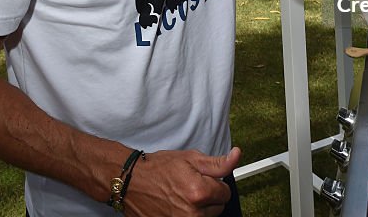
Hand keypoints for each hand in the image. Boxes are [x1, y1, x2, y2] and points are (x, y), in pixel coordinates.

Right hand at [123, 147, 240, 216]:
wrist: (131, 181)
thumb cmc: (158, 168)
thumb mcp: (190, 158)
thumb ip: (217, 163)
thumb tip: (236, 156)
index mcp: (200, 192)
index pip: (225, 193)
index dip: (215, 183)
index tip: (203, 179)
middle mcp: (193, 213)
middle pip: (217, 208)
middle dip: (208, 197)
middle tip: (190, 186)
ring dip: (198, 209)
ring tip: (182, 196)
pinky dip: (187, 214)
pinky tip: (176, 206)